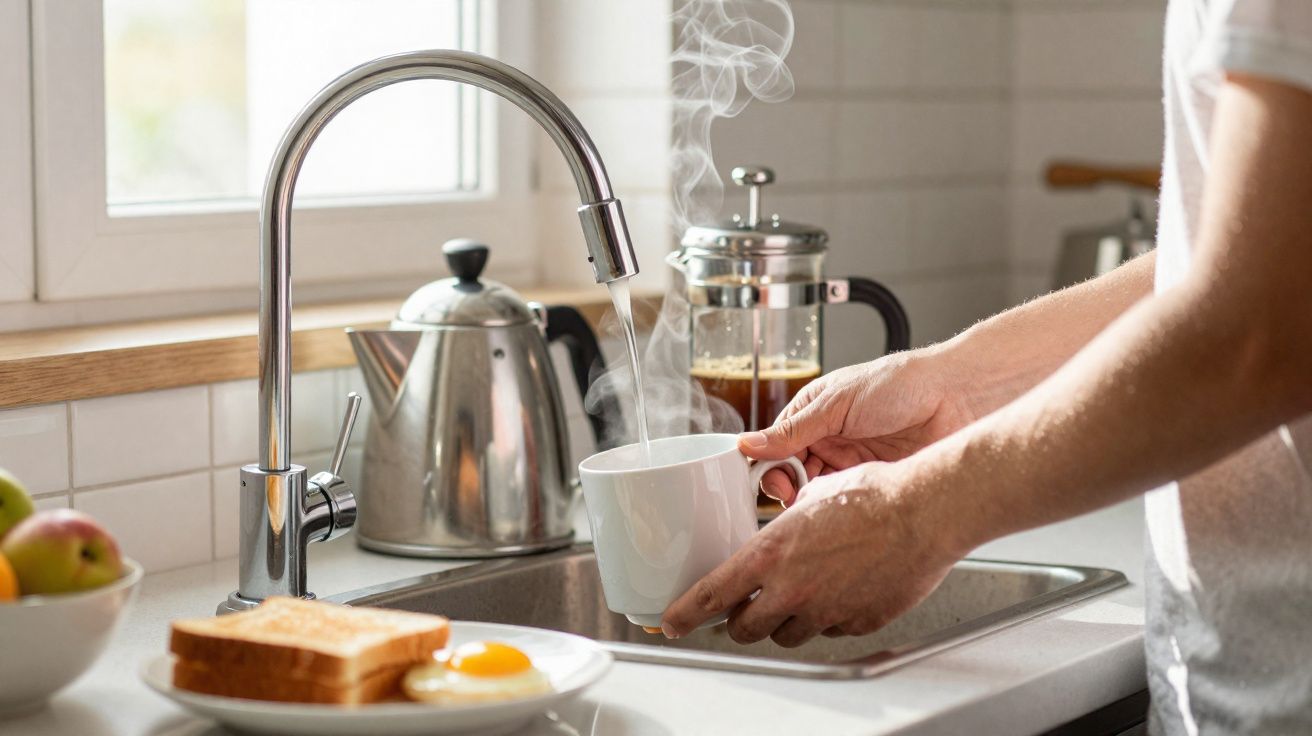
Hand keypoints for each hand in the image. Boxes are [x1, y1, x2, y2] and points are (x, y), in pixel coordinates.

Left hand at [660, 461, 965, 645]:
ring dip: (783, 621)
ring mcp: (826, 610)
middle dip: (739, 620)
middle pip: (744, 627)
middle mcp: (794, 588)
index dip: (685, 614)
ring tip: (798, 596)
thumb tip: (782, 522)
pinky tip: (840, 591)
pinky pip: (830, 629)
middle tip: (745, 608)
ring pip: (787, 634)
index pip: (712, 595)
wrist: (925, 511)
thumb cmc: (875, 494)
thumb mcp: (813, 496)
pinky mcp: (857, 622)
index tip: (671, 622)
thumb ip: (787, 522)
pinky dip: (827, 617)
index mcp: (772, 553)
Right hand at [744, 348, 976, 504]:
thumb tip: (749, 443)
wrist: (958, 397)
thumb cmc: (902, 383)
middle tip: (794, 496)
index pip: (775, 446)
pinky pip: (846, 500)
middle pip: (792, 474)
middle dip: (789, 488)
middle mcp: (830, 439)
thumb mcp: (837, 403)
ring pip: (817, 492)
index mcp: (814, 413)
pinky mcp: (875, 482)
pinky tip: (837, 509)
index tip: (771, 482)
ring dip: (812, 500)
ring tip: (815, 505)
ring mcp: (853, 462)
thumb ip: (792, 430)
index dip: (769, 466)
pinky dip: (838, 506)